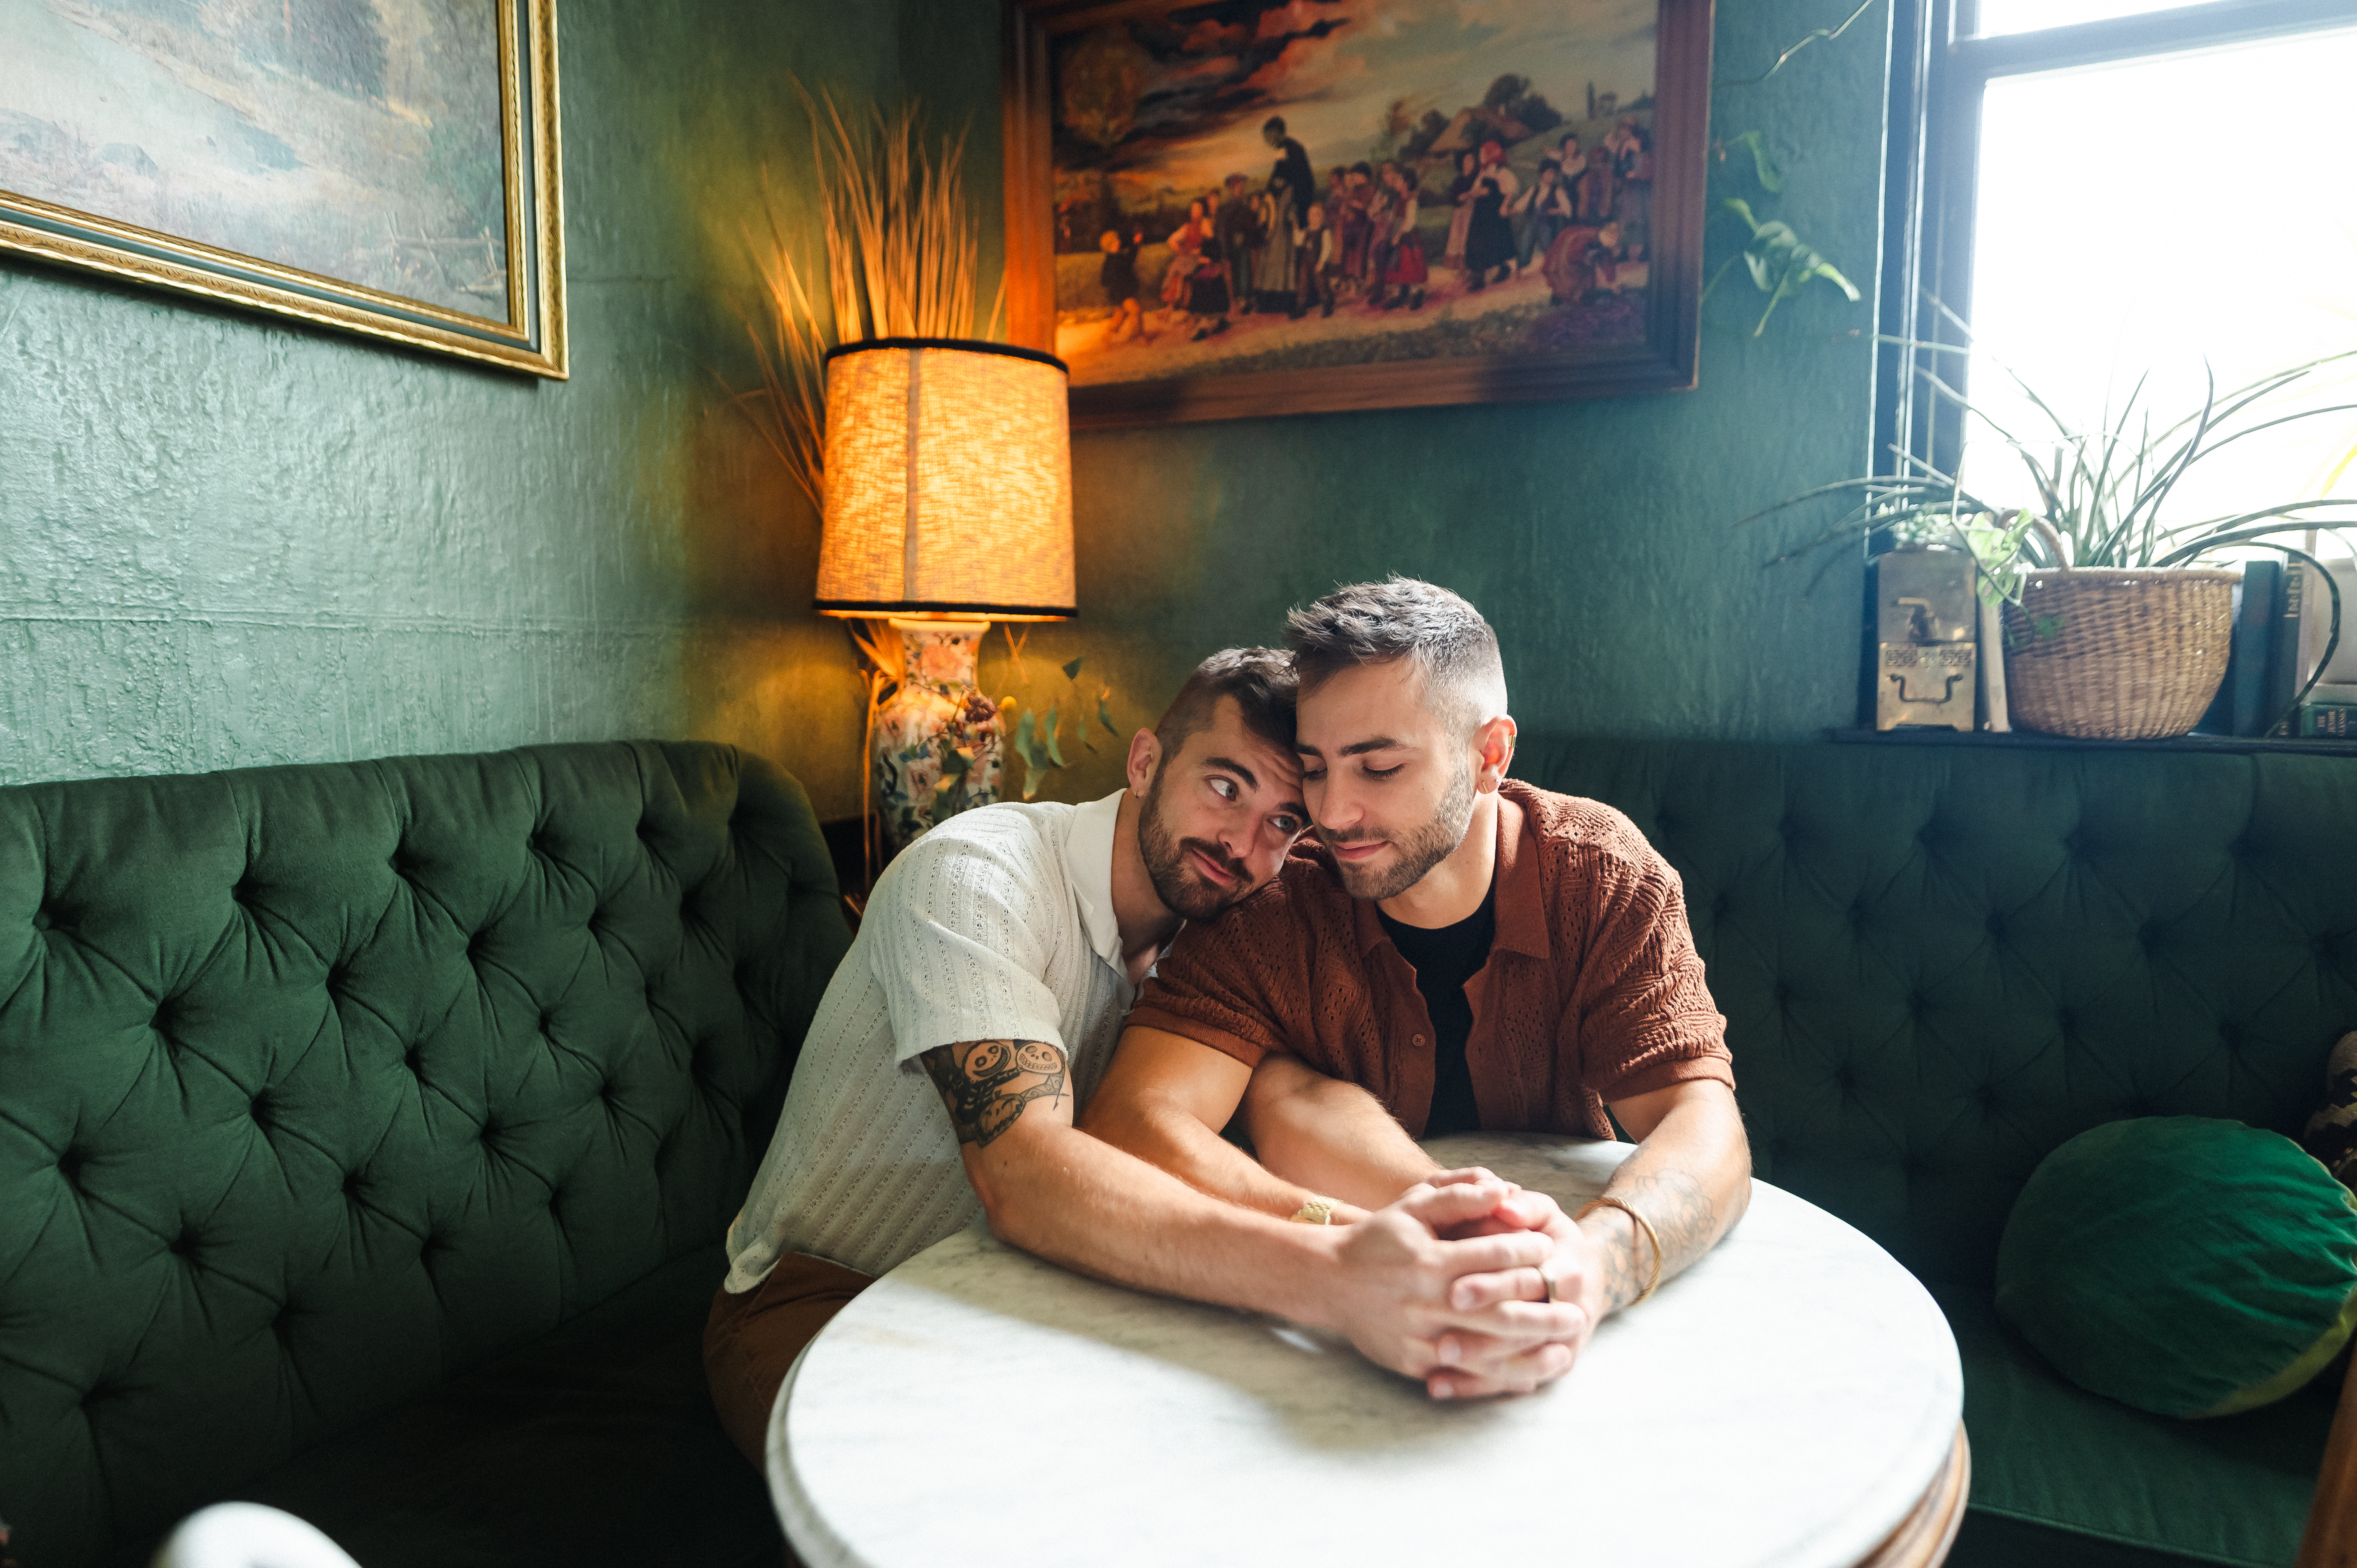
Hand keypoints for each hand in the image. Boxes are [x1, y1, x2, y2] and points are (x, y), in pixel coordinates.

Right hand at [1317, 1180, 1586, 1400]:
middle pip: (1499, 1310)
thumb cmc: (1378, 1240)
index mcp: (1429, 1259)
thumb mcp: (1411, 1207)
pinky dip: (1500, 1376)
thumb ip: (1457, 1197)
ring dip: (1532, 1352)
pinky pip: (1465, 1374)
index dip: (1528, 1252)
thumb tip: (1502, 1189)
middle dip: (1544, 1312)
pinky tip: (1529, 1374)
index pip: (1492, 1256)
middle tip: (1579, 1312)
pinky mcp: (1414, 1362)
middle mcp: (1426, 1301)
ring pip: (1487, 1350)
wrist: (1329, 1282)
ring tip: (1565, 1348)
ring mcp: (1419, 1336)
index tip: (1552, 1249)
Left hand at [1433, 1189, 1610, 1397]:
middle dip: (1481, 1337)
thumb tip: (1502, 1200)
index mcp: (1566, 1270)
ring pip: (1518, 1363)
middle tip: (1438, 1340)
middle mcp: (1570, 1311)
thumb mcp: (1544, 1213)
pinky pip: (1512, 1382)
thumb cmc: (1552, 1237)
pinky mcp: (1550, 1363)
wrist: (1589, 1274)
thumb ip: (1523, 1205)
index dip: (1491, 1286)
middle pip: (1522, 1329)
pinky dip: (1474, 1387)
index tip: (1453, 1290)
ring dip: (1475, 1369)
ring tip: (1434, 1362)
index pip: (1527, 1282)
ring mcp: (1563, 1342)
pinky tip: (1437, 1386)